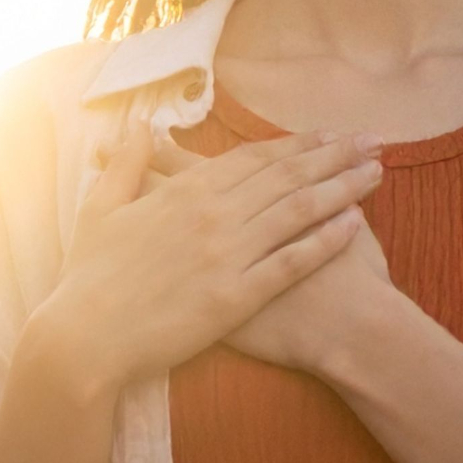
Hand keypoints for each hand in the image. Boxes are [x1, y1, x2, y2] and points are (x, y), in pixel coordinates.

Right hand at [36, 124, 382, 391]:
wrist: (85, 336)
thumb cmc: (89, 274)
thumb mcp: (101, 206)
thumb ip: (127, 163)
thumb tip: (138, 125)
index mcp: (186, 191)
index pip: (253, 158)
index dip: (296, 144)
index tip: (329, 134)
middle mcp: (214, 214)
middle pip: (287, 176)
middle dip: (334, 155)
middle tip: (372, 140)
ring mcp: (228, 255)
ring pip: (298, 211)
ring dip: (342, 188)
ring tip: (377, 172)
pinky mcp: (236, 297)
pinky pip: (291, 263)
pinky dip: (326, 241)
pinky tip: (355, 226)